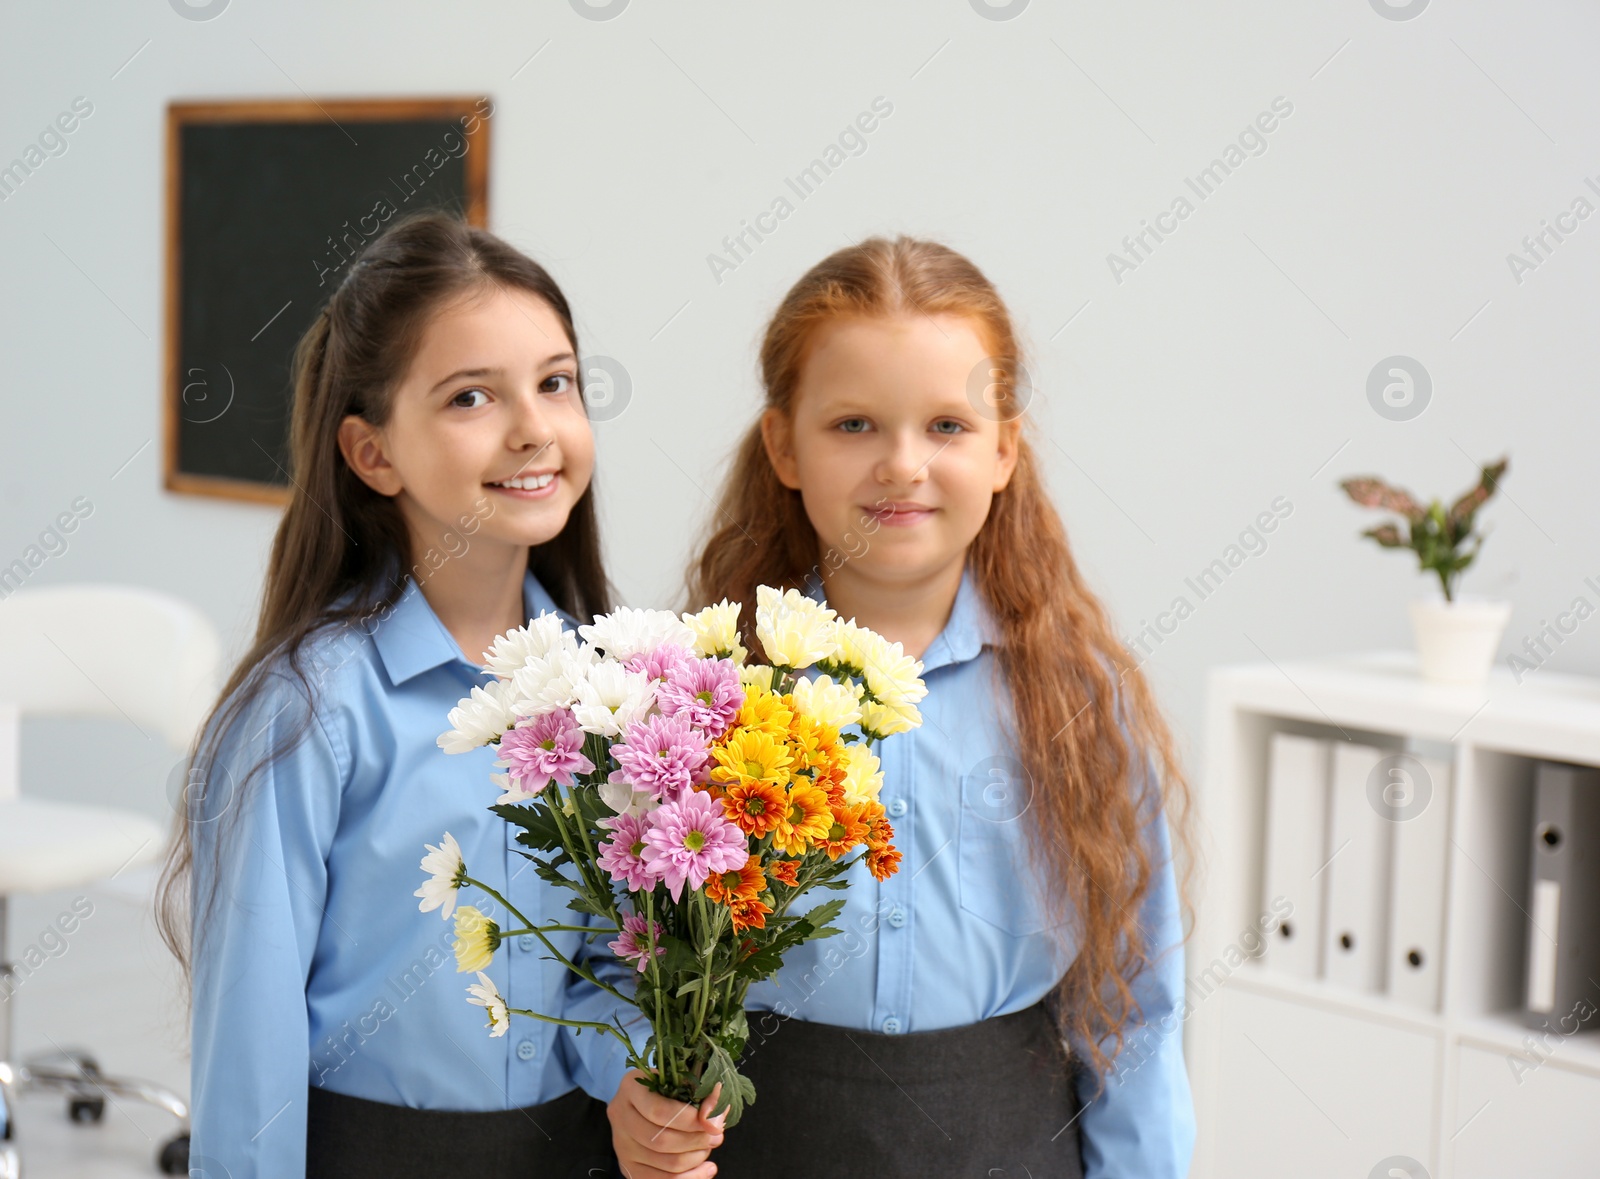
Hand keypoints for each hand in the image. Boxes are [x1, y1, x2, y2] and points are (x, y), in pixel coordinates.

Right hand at [607, 1070, 726, 1178]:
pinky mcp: (628, 1166)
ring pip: (664, 1163)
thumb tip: (714, 1121)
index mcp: (632, 1087)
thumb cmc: (670, 1088)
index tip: (713, 1124)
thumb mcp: (685, 1081)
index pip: (659, 1111)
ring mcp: (622, 1144)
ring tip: (708, 1148)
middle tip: (716, 1136)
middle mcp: (621, 1116)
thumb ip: (704, 1094)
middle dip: (696, 1141)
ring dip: (695, 1159)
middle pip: (661, 1140)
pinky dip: (689, 1178)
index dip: (690, 1121)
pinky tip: (705, 1169)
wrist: (647, 1101)